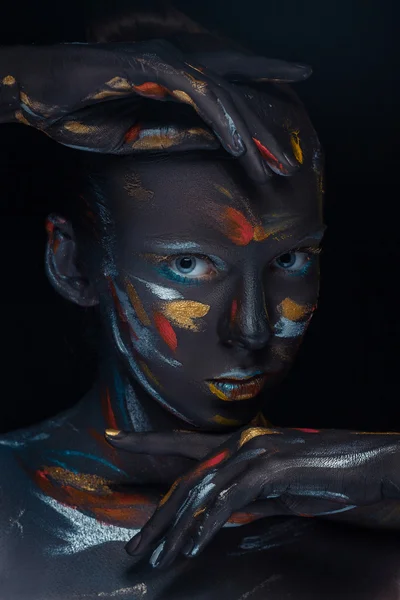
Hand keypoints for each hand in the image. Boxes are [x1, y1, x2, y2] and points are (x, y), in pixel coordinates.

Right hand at [1, 41, 309, 182]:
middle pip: (233, 101)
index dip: (256, 128)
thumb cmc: (78, 113)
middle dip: (264, 135)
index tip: (278, 156)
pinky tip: (236, 143)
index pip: (225, 107)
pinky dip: (218, 117)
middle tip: (287, 167)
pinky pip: (195, 91)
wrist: (34, 94)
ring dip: (249, 131)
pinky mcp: (150, 65)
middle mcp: (176, 69)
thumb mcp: (136, 138)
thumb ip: (176, 137)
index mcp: (174, 86)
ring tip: (271, 163)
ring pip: (222, 96)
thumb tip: (215, 146)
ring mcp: (165, 63)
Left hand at [105, 426, 399, 567]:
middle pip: (186, 481)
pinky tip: (194, 548)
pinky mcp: (270, 470)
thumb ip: (249, 495)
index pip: (184, 444)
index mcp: (239, 444)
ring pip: (201, 494)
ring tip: (158, 559)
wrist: (368, 464)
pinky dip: (208, 527)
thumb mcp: (279, 487)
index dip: (148, 441)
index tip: (116, 440)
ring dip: (177, 531)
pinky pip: (229, 503)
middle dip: (156, 517)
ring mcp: (255, 454)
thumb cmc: (325, 475)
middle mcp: (241, 444)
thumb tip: (221, 513)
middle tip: (134, 549)